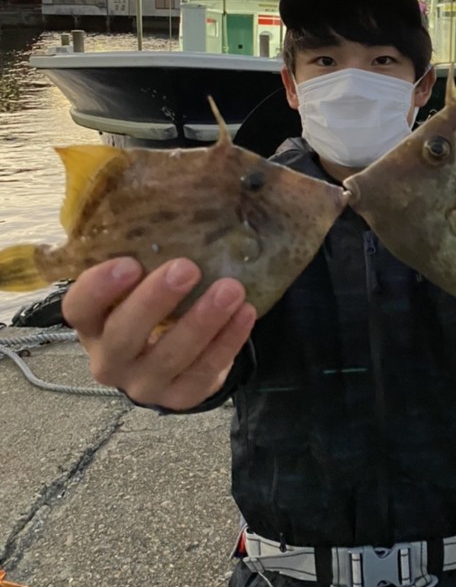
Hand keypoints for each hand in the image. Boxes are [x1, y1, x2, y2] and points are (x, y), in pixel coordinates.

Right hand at [62, 257, 256, 409]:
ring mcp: (144, 383)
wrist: (176, 357)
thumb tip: (182, 189)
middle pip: (124, 335)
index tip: (129, 262)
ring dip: (202, 321)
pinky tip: (245, 313)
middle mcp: (110, 359)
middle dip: (155, 301)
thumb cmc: (154, 304)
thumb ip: (147, 251)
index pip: (78, 308)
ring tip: (231, 289)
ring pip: (170, 357)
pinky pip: (205, 372)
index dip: (99, 288)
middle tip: (187, 268)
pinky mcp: (180, 397)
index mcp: (92, 324)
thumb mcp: (141, 282)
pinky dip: (227, 342)